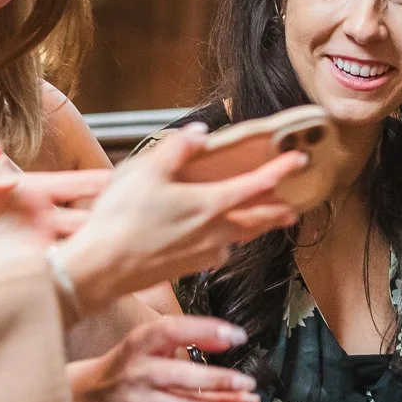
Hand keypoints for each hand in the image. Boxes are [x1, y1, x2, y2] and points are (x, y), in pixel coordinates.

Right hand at [52, 126, 305, 314]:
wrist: (102, 269)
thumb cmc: (121, 220)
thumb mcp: (145, 171)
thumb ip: (177, 149)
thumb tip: (199, 133)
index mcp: (209, 204)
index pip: (256, 184)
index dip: (280, 170)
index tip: (299, 160)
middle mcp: (214, 232)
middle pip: (257, 220)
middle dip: (278, 211)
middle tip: (295, 209)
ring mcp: (202, 254)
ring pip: (239, 238)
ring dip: (255, 229)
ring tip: (263, 223)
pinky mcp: (188, 269)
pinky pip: (217, 253)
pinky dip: (225, 243)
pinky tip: (217, 242)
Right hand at [68, 316, 258, 401]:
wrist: (89, 398)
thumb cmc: (130, 364)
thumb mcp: (148, 342)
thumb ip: (184, 336)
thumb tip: (228, 337)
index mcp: (138, 343)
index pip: (172, 331)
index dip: (205, 331)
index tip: (237, 336)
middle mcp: (137, 373)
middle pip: (182, 377)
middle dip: (219, 381)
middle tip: (249, 382)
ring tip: (251, 399)